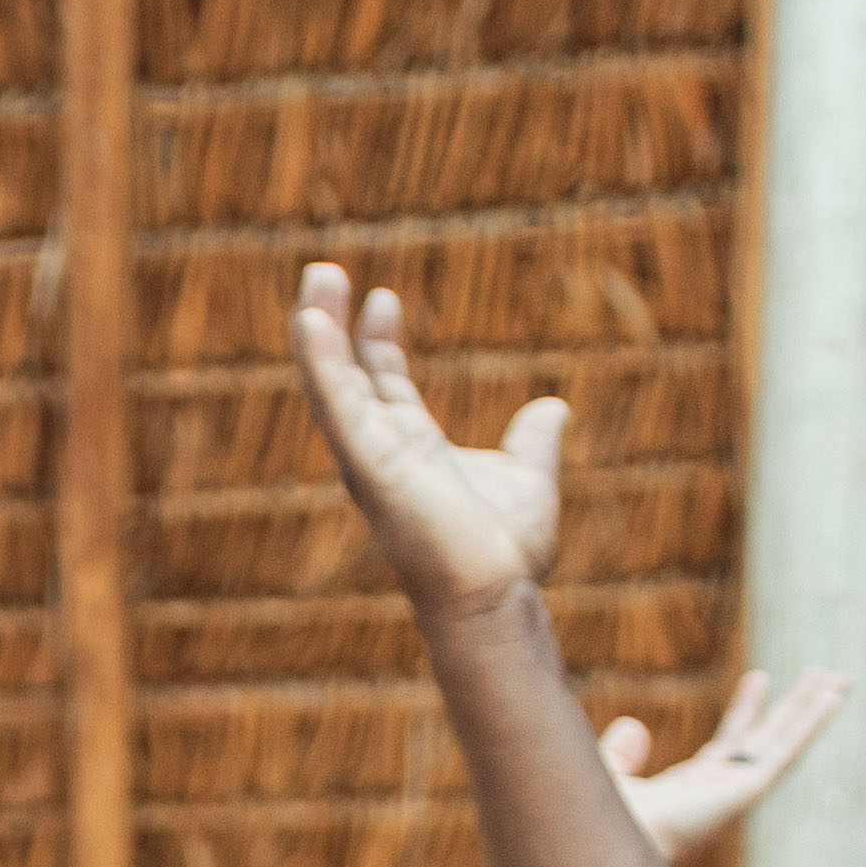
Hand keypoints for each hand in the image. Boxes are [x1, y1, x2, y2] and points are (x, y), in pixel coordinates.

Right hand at [287, 271, 565, 616]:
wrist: (495, 594)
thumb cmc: (506, 552)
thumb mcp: (528, 477)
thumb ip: (534, 441)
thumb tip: (554, 407)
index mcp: (411, 452)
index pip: (382, 385)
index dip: (378, 341)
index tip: (385, 299)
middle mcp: (380, 452)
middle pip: (345, 376)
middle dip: (333, 325)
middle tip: (325, 273)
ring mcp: (369, 458)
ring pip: (331, 383)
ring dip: (317, 331)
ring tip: (318, 277)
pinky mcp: (367, 463)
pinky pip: (336, 403)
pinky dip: (320, 361)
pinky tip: (311, 320)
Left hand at [602, 669, 844, 859]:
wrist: (611, 843)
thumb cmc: (605, 824)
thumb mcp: (611, 775)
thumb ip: (621, 753)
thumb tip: (634, 725)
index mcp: (693, 789)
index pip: (730, 742)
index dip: (747, 709)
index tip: (760, 678)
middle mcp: (722, 791)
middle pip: (768, 739)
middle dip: (795, 707)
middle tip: (821, 677)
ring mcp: (738, 791)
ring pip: (786, 741)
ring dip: (813, 709)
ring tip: (840, 678)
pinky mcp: (748, 791)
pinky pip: (786, 750)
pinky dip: (810, 723)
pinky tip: (831, 698)